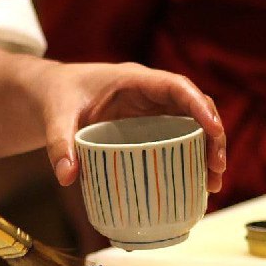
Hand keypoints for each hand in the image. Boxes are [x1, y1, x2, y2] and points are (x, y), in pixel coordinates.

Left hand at [33, 61, 225, 191]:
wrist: (49, 94)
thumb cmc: (56, 96)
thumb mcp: (55, 117)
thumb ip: (58, 143)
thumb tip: (67, 177)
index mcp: (134, 80)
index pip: (176, 86)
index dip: (199, 106)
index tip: (214, 130)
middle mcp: (150, 92)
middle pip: (194, 108)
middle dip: (212, 136)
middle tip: (216, 170)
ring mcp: (151, 110)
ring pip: (190, 126)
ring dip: (206, 151)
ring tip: (212, 185)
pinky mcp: (146, 126)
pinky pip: (176, 139)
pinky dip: (188, 158)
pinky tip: (193, 184)